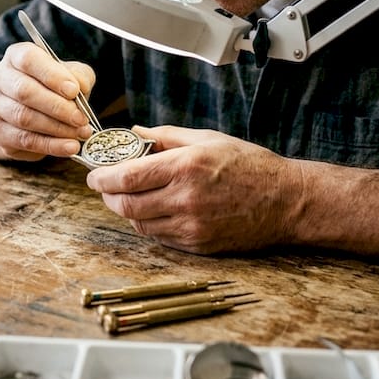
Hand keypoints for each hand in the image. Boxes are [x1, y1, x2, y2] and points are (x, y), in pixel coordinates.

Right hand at [0, 41, 95, 161]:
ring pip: (23, 118)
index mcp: (16, 56)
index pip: (29, 60)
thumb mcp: (71, 75)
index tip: (74, 91)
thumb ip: (79, 76)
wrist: (30, 110)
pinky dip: (50, 145)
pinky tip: (70, 147)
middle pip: (24, 91)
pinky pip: (24, 140)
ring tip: (80, 133)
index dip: (52, 76)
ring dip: (56, 128)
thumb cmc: (54, 87)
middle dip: (57, 107)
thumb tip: (80, 87)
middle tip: (81, 119)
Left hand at [84, 125, 300, 253]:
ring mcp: (191, 226)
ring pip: (139, 224)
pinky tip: (154, 210)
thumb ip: (166, 136)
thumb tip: (134, 133)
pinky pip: (160, 237)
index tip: (93, 175)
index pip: (127, 177)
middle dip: (108, 196)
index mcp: (186, 166)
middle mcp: (185, 198)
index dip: (102, 178)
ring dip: (127, 211)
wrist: (286, 201)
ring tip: (129, 196)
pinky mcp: (198, 245)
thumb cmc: (249, 165)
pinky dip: (149, 224)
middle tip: (105, 187)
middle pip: (126, 205)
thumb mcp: (207, 138)